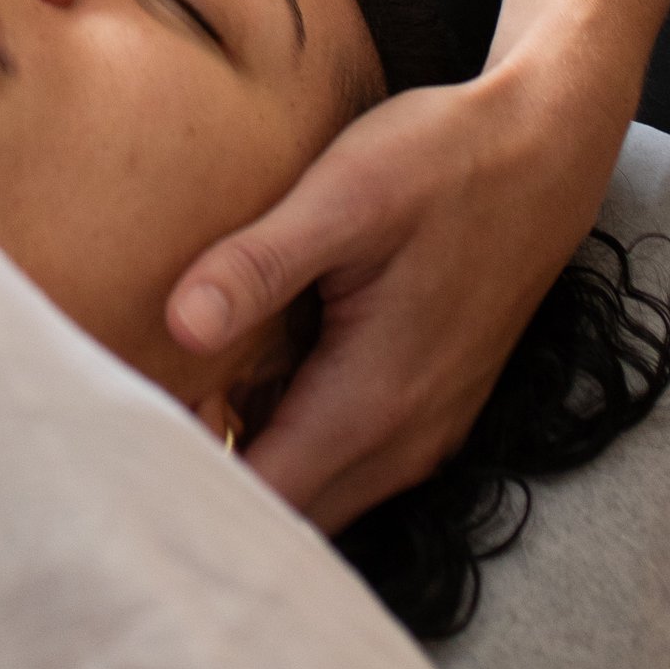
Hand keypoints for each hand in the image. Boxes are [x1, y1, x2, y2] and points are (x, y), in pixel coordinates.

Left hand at [165, 63, 627, 531]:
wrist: (546, 152)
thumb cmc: (444, 164)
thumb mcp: (345, 196)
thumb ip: (261, 265)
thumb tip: (180, 326)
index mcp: (372, 405)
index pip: (264, 501)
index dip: (188, 490)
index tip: (123, 455)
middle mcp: (403, 444)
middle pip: (288, 516)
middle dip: (211, 492)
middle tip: (130, 436)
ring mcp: (422, 433)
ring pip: (319, 495)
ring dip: (252, 469)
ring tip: (171, 414)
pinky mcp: (427, 409)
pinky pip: (345, 464)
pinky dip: (290, 448)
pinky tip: (240, 393)